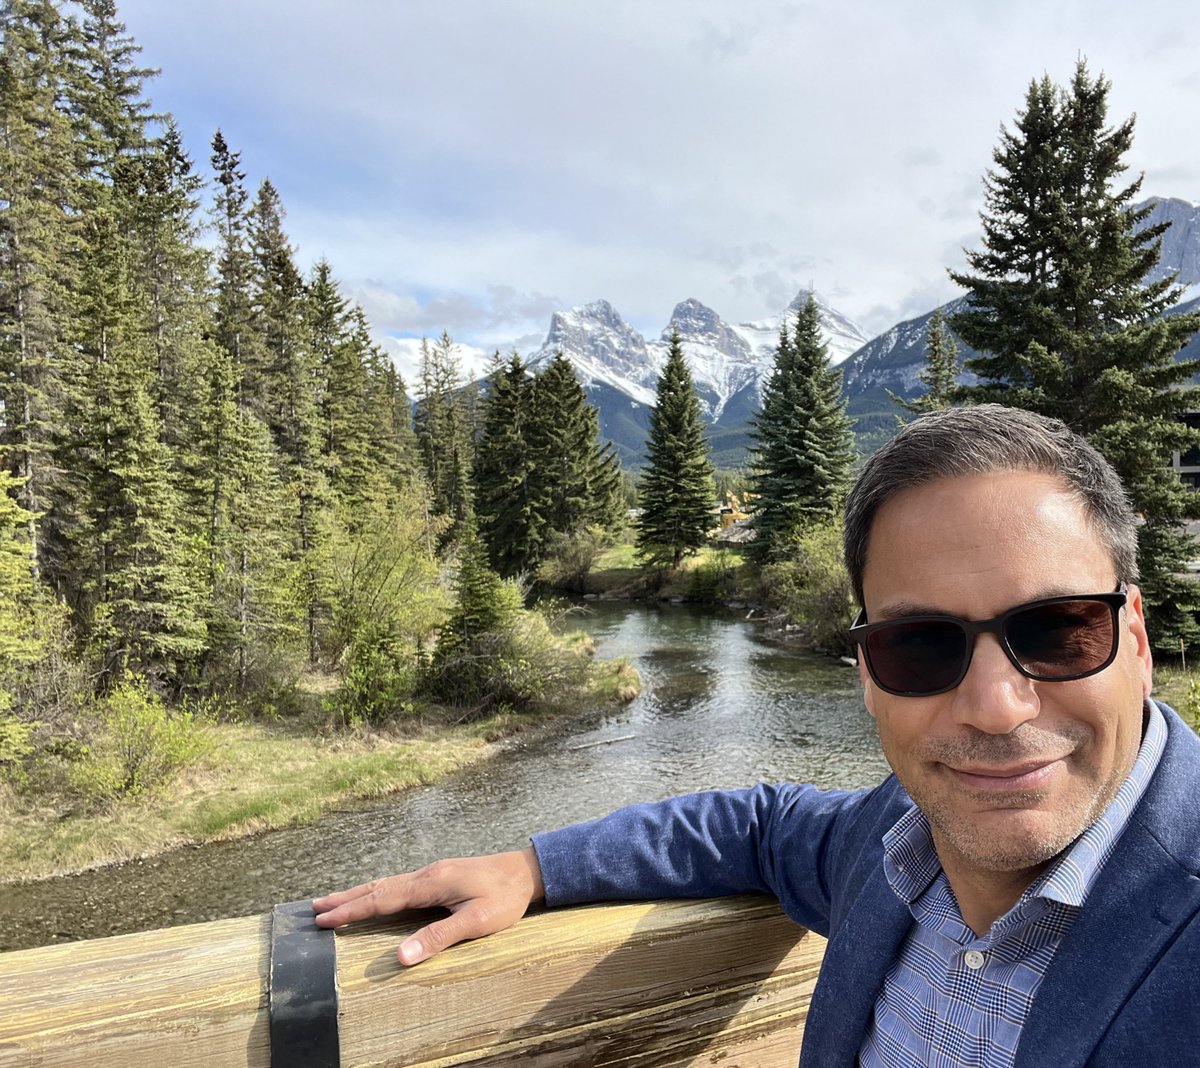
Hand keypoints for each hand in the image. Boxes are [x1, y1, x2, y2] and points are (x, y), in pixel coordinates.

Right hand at [311, 846, 544, 964]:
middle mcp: (426, 874)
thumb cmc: (504, 898)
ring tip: (333, 900)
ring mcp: (432, 872)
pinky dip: (378, 890)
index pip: (382, 899)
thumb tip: (400, 957)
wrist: (527, 871)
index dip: (352, 911)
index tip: (324, 920)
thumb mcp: (476, 922)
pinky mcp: (439, 875)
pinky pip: (399, 883)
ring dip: (359, 892)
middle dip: (346, 899)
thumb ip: (438, 937)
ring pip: (387, 883)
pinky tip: (375, 895)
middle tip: (314, 909)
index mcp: (430, 884)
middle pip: (377, 887)